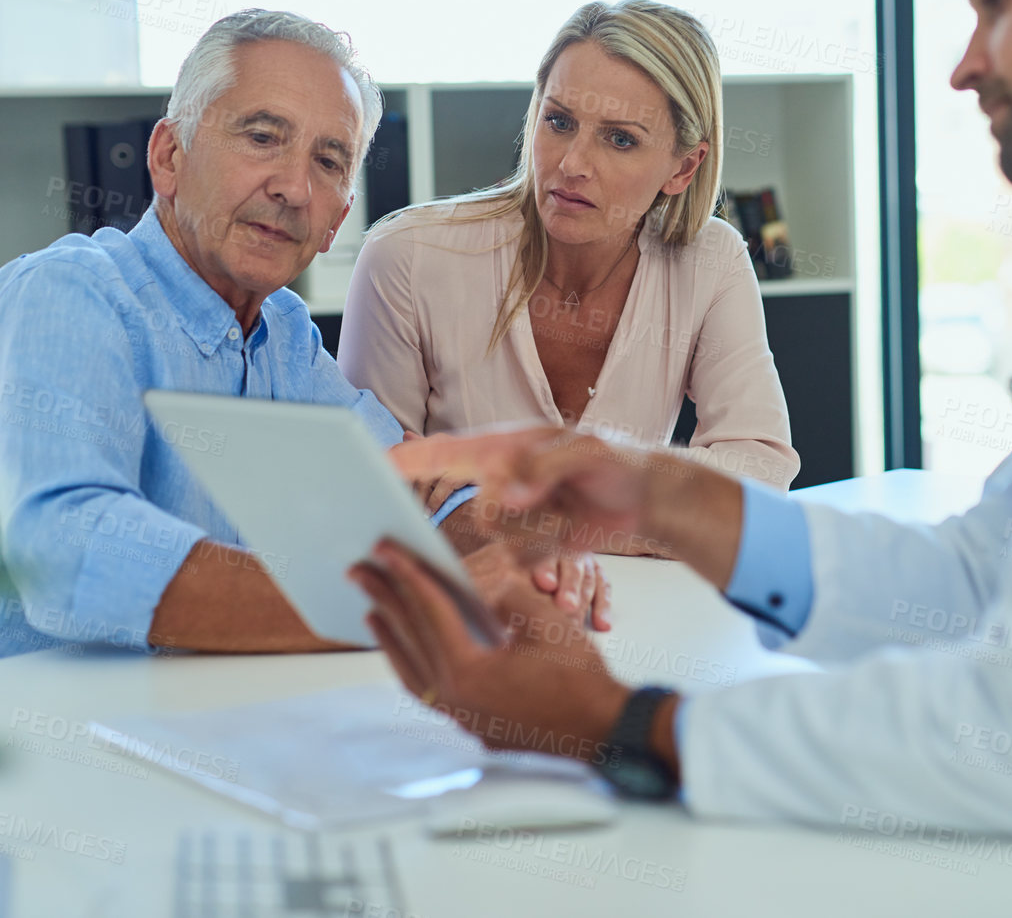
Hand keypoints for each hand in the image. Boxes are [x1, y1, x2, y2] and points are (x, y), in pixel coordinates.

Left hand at [351, 538, 629, 760]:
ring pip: (410, 669)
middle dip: (385, 598)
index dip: (408, 573)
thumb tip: (479, 591)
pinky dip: (411, 665)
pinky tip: (405, 651)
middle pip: (411, 638)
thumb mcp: (546, 621)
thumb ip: (505, 598)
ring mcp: (459, 716)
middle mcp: (454, 698)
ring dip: (390, 635)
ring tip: (371, 607)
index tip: (387, 550)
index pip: (429, 611)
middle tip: (361, 570)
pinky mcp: (470, 724)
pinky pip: (427, 690)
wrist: (603, 730)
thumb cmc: (580, 679)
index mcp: (468, 671)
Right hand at [390, 428, 663, 557]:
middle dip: (516, 517)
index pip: (441, 453)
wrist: (646, 499)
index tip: (365, 469)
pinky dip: (552, 553)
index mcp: (502, 449)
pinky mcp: (528, 545)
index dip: (401, 462)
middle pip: (477, 512)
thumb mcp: (586, 452)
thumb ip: (541, 469)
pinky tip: (575, 533)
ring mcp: (513, 517)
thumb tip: (500, 498)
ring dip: (543, 535)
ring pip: (502, 543)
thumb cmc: (616, 461)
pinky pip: (522, 562)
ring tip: (573, 513)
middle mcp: (499, 483)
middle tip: (549, 503)